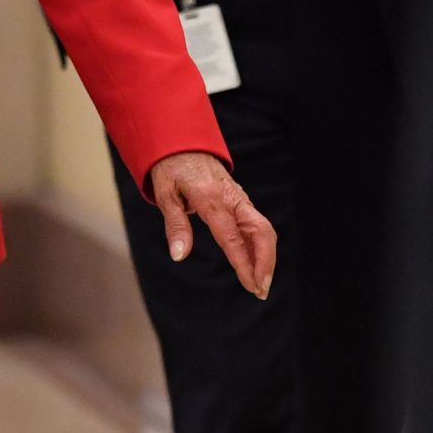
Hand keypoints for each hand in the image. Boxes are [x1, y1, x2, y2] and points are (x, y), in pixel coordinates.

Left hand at [149, 151, 276, 299]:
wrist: (184, 142)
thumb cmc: (172, 168)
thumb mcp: (165, 194)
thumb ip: (175, 225)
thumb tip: (179, 255)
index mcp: (212, 199)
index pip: (233, 237)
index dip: (243, 263)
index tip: (250, 285)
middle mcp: (232, 198)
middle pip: (262, 231)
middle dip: (266, 263)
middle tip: (260, 291)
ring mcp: (240, 199)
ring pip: (264, 229)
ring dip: (266, 257)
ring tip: (259, 284)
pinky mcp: (241, 201)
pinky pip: (256, 225)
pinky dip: (260, 247)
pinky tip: (255, 265)